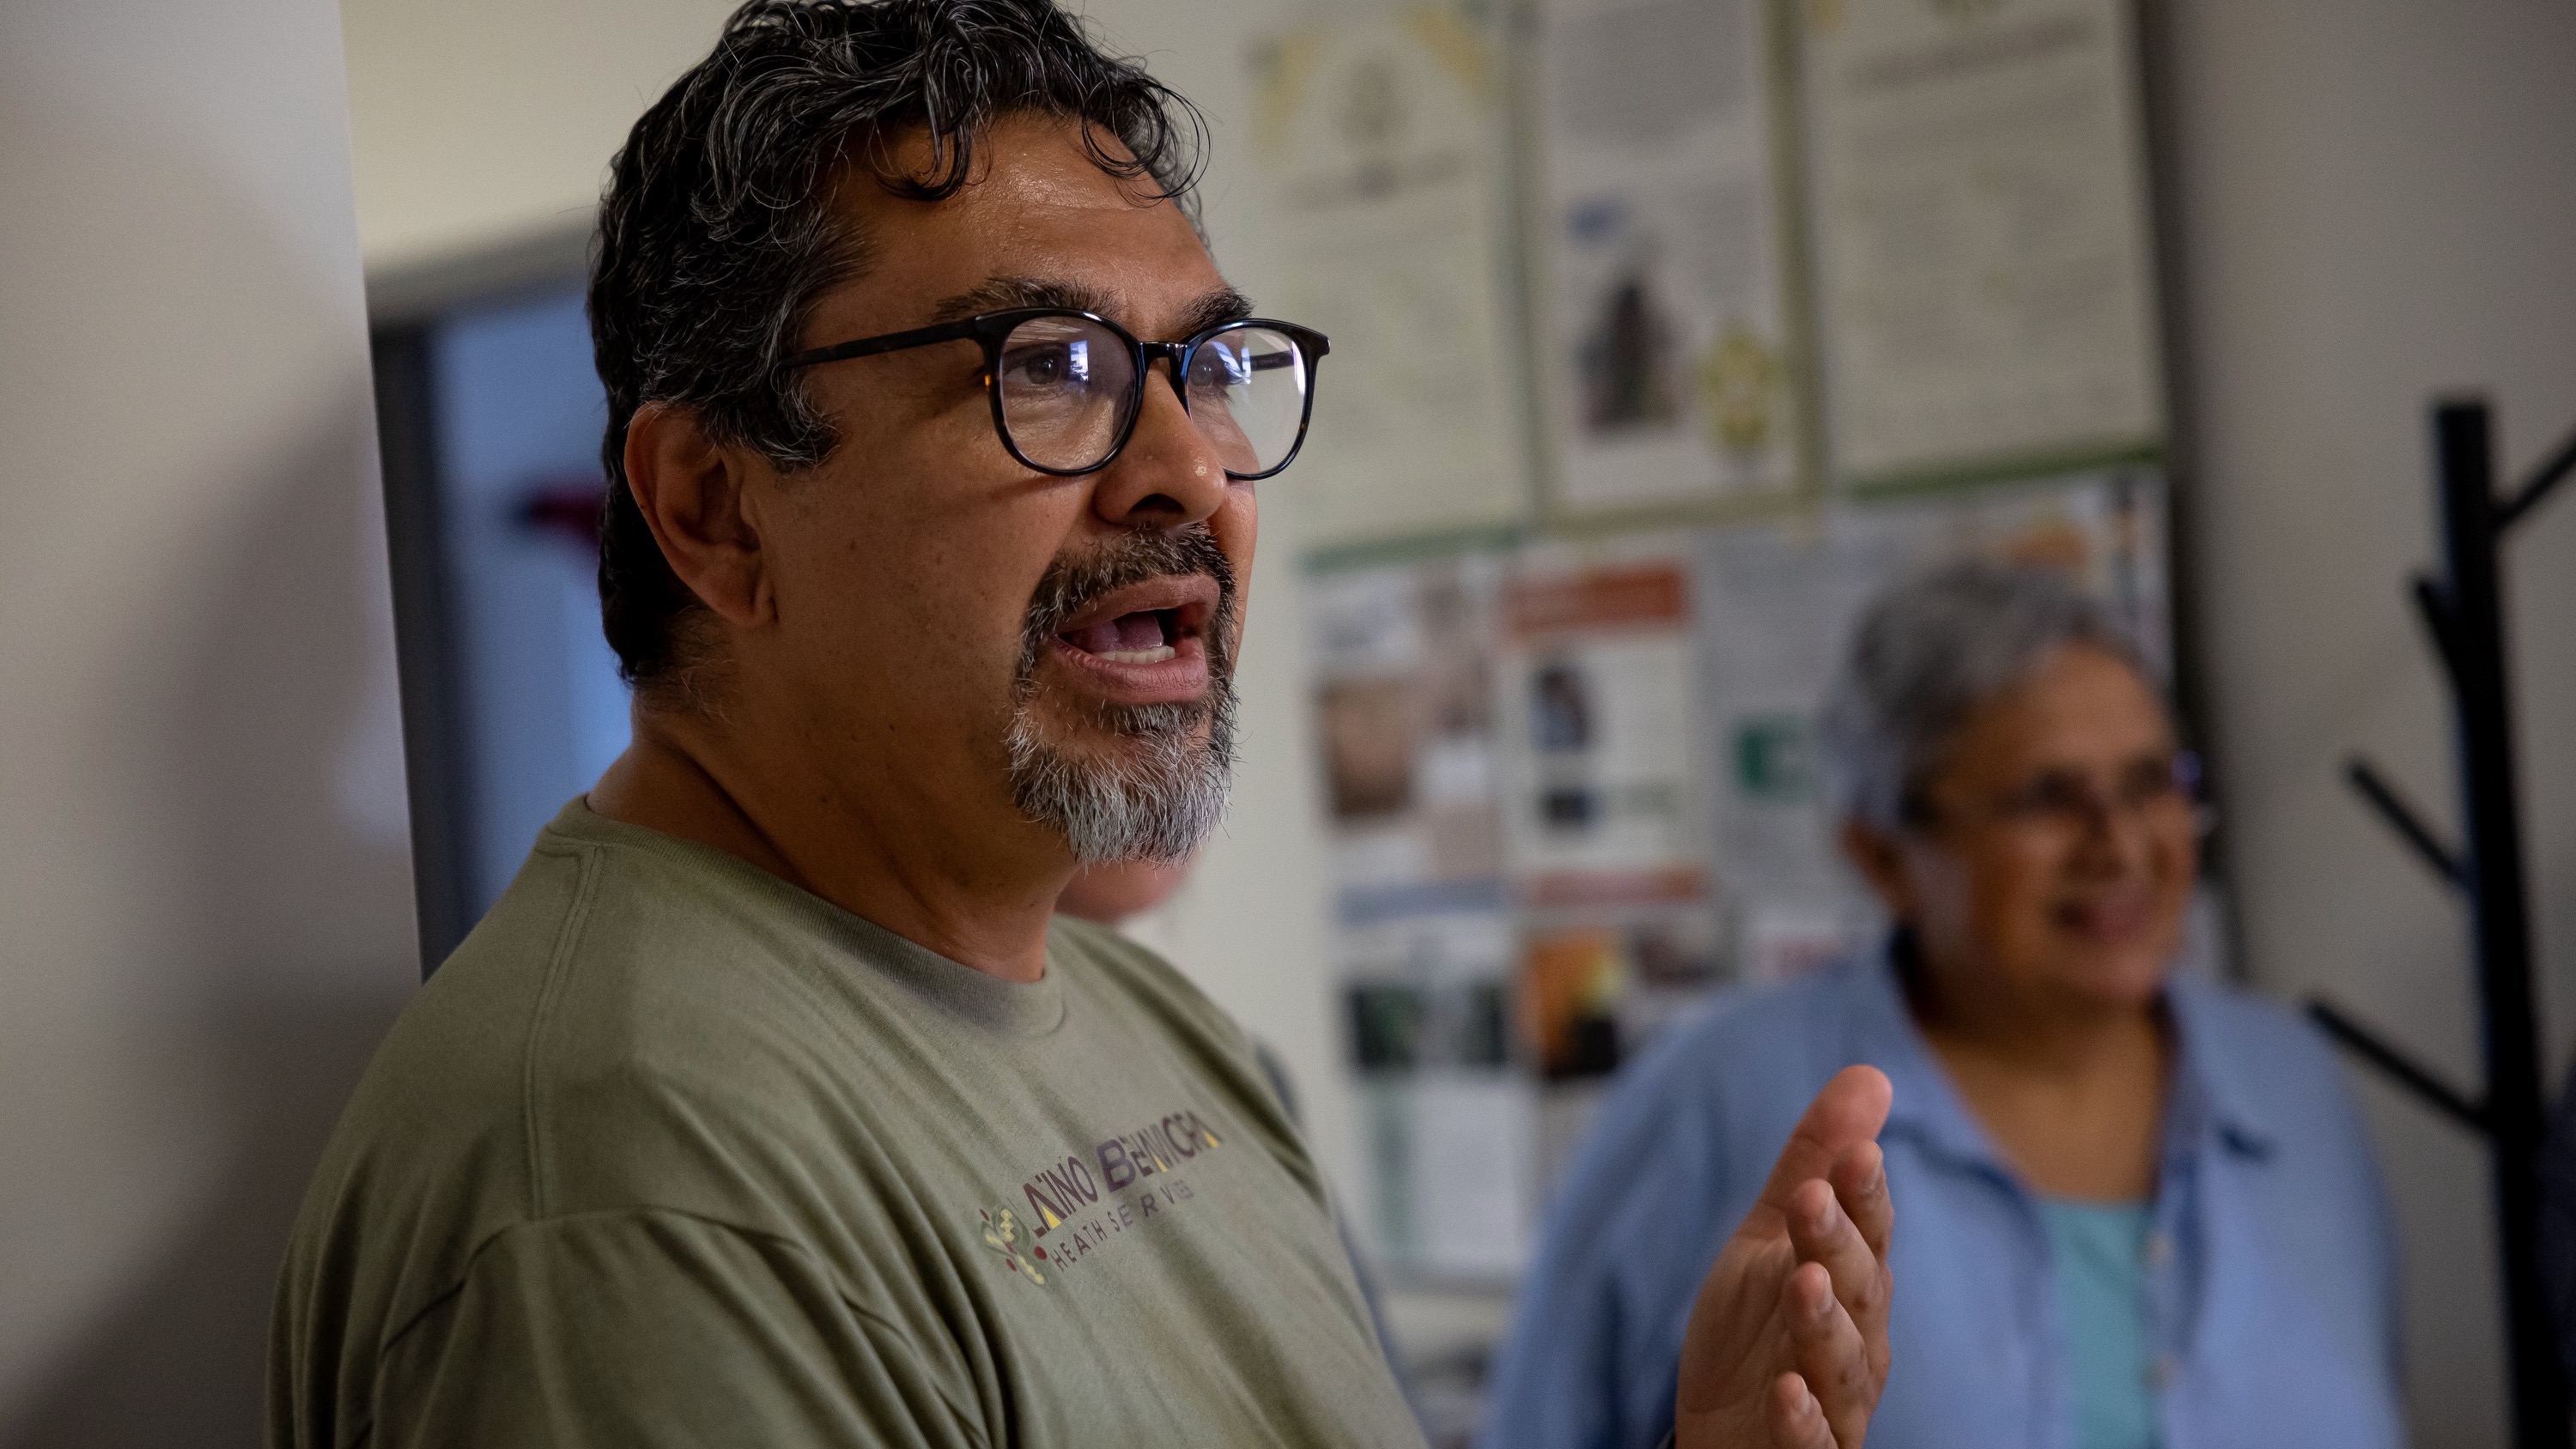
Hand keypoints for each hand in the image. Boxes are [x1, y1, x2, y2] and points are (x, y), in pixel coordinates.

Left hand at [1673, 1066, 1893, 1448]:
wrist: (1725, 1430)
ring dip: (1824, 1322)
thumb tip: (1870, 1074)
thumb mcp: (1771, 1237)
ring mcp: (1834, 1400)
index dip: (1864, 1194)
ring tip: (1805, 1281)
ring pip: (1839, 1361)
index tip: (1855, 1151)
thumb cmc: (1756, 1332)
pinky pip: (1813, 1440)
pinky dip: (1803, 1419)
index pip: (1869, 1231)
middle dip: (1838, 1242)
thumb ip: (1814, 1163)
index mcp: (1853, 1282)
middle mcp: (1857, 1340)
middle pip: (1858, 1288)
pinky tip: (1786, 1391)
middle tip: (1813, 1198)